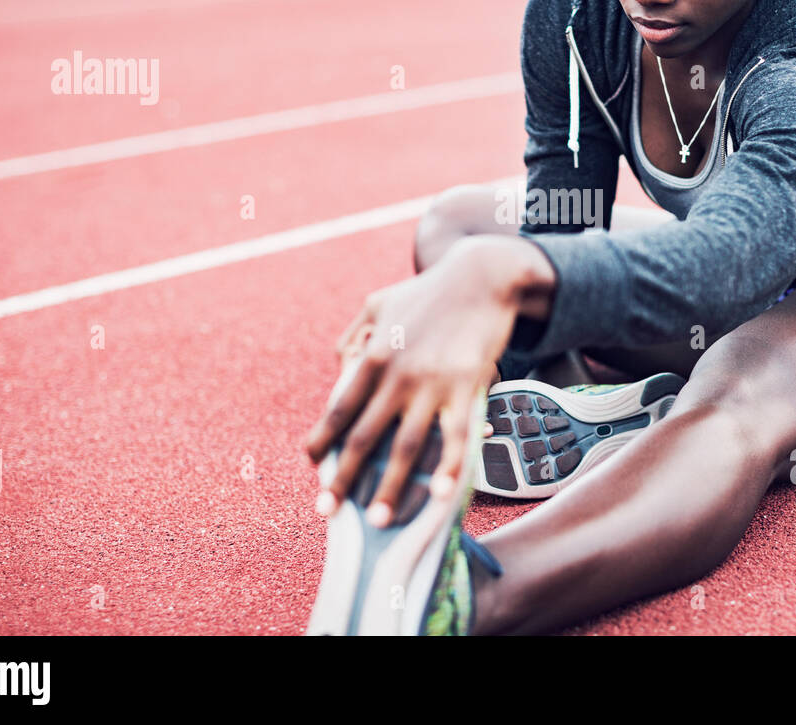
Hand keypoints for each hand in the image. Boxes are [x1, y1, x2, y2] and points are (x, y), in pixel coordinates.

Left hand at [304, 241, 520, 526]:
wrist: (482, 276)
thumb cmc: (430, 291)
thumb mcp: (379, 302)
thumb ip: (354, 334)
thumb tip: (340, 364)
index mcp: (372, 355)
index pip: (340, 408)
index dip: (324, 439)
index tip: (313, 465)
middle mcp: (397, 375)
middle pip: (364, 436)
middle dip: (344, 478)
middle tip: (328, 511)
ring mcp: (432, 384)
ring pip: (406, 446)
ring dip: (390, 486)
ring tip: (380, 519)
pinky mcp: (467, 387)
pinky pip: (455, 436)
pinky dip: (447, 468)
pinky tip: (438, 495)